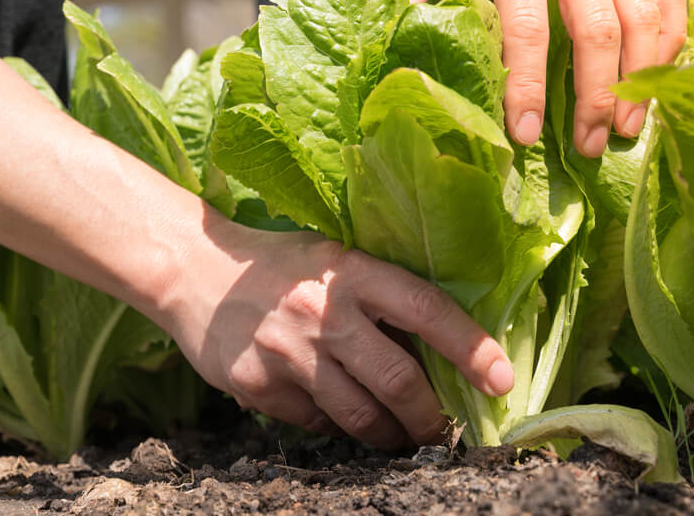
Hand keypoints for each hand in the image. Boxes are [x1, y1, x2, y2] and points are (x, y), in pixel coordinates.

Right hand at [159, 221, 513, 449]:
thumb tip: (437, 354)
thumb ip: (380, 297)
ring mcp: (287, 352)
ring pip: (360, 416)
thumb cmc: (280, 263)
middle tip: (442, 428)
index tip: (501, 381)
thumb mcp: (334, 258)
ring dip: (391, 434)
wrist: (192, 269)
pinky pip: (316, 423)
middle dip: (431, 416)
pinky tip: (340, 412)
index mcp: (352, 271)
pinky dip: (337, 425)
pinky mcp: (257, 385)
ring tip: (402, 434)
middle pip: (398, 381)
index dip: (471, 348)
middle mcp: (322, 311)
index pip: (427, 310)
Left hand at [397, 0, 686, 154]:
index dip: (529, 86)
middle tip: (589, 149)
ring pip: (644, 16)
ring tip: (625, 130)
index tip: (525, 134)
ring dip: (640, 80)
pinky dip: (669, 44)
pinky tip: (653, 83)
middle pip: (596, 29)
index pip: (526, 26)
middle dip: (595, 96)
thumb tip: (391, 54)